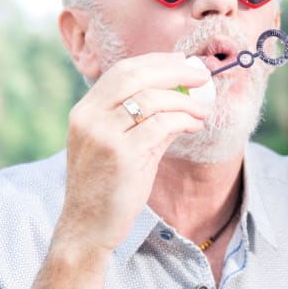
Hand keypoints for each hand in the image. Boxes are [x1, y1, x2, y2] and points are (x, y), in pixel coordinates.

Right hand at [52, 53, 211, 255]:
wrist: (86, 227)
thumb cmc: (106, 187)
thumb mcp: (118, 147)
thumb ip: (144, 121)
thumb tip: (181, 98)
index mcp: (85, 111)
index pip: (122, 71)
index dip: (156, 62)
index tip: (182, 61)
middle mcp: (90, 118)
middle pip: (136, 76)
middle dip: (173, 70)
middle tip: (201, 75)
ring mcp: (104, 135)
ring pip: (152, 99)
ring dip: (184, 100)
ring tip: (201, 110)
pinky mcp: (122, 155)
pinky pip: (161, 125)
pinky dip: (184, 120)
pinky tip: (194, 126)